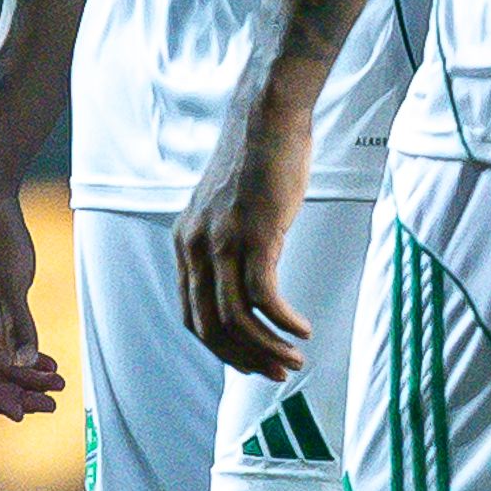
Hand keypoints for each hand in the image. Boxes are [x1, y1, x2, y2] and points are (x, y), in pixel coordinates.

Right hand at [0, 184, 62, 417]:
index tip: (22, 415)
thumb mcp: (12, 278)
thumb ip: (19, 323)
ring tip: (57, 384)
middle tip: (52, 404)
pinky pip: (0, 342)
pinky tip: (47, 362)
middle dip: (18, 391)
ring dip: (24, 375)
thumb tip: (24, 363)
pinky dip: (22, 355)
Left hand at [174, 102, 314, 378]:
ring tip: (296, 358)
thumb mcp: (229, 207)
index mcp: (186, 243)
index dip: (222, 349)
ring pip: (238, 318)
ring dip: (268, 347)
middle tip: (279, 373)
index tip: (253, 363)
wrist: (267, 116)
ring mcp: (223, 242)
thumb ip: (229, 242)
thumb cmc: (258, 159)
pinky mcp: (254, 235)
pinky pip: (265, 296)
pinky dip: (284, 321)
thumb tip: (248, 278)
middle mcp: (196, 247)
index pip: (193, 316)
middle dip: (246, 358)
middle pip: (211, 327)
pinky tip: (304, 329)